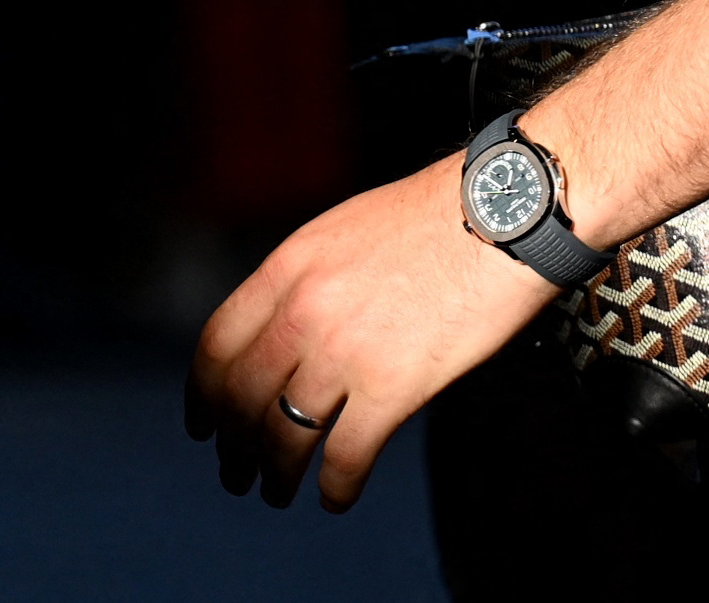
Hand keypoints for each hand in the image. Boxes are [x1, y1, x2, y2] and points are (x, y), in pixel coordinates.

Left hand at [183, 154, 561, 510]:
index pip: (216, 345)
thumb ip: (306, 281)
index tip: (204, 423)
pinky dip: (336, 487)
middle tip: (237, 473)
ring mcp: (346, 351)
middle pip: (242, 399)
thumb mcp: (345, 231)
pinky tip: (337, 495)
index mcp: (289, 266)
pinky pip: (345, 457)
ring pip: (284, 437)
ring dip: (276, 476)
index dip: (203, 396)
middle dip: (233, 448)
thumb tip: (283, 336)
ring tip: (279, 492)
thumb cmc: (438, 216)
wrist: (505, 213)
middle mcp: (305, 310)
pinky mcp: (394, 387)